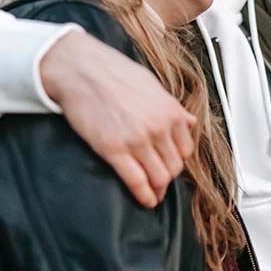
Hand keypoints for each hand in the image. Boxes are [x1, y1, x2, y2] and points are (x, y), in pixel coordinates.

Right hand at [40, 30, 196, 208]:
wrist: (82, 69)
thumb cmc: (114, 73)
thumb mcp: (151, 85)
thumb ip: (171, 107)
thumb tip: (189, 121)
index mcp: (170, 111)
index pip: (186, 150)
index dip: (177, 161)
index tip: (168, 164)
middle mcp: (159, 127)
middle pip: (174, 167)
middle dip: (167, 178)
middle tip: (159, 181)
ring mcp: (137, 140)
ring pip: (159, 178)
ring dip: (158, 191)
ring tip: (153, 195)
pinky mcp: (114, 150)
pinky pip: (137, 182)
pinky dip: (144, 196)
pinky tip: (145, 201)